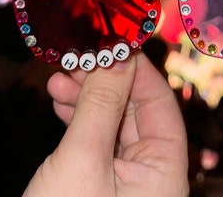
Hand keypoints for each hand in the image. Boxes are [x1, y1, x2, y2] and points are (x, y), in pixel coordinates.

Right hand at [23, 51, 188, 196]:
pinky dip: (78, 120)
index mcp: (165, 172)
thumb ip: (101, 104)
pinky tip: (59, 104)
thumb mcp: (83, 160)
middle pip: (135, 111)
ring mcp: (124, 182)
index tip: (110, 41)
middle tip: (74, 60)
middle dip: (104, 82)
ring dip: (86, 97)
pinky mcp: (98, 186)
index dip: (136, 69)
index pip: (161, 104)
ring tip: (56, 80)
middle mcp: (150, 176)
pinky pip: (95, 142)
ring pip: (112, 124)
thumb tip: (118, 52)